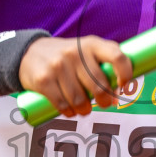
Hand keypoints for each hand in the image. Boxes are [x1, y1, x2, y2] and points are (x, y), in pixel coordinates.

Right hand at [17, 36, 133, 116]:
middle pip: (99, 86)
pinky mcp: (44, 80)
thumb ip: (104, 61)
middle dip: (105, 101)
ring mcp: (58, 66)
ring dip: (85, 110)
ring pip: (80, 100)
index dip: (125, 73)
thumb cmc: (67, 56)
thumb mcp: (85, 49)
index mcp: (91, 44)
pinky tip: (70, 111)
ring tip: (84, 109)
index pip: (117, 56)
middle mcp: (75, 53)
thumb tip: (121, 89)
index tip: (123, 86)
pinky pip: (62, 104)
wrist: (29, 52)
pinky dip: (69, 112)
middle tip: (104, 104)